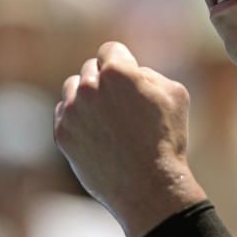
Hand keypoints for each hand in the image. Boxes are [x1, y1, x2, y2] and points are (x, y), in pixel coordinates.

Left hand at [55, 41, 205, 236]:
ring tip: (107, 117)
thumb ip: (149, 73)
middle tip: (122, 105)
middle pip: (90, 69)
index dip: (123, 62)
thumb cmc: (166, 139)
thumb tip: (132, 72)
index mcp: (116, 72)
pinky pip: (64, 114)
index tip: (130, 80)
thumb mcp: (175, 94)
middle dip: (105, 81)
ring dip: (86, 96)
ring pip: (73, 88)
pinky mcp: (62, 134)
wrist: (148, 187)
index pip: (110, 50)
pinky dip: (77, 119)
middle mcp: (89, 87)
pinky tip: (96, 133)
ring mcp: (72, 112)